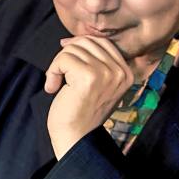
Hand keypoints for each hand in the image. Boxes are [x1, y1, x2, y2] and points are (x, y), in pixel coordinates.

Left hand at [45, 36, 133, 158]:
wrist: (75, 137)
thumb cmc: (81, 111)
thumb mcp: (95, 83)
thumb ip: (92, 61)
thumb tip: (68, 40)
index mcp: (126, 72)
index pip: (102, 42)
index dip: (80, 45)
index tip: (64, 59)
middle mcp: (120, 72)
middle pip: (87, 42)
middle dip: (67, 55)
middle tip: (58, 74)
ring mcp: (106, 73)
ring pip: (73, 49)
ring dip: (57, 65)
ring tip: (55, 83)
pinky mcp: (88, 77)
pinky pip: (63, 59)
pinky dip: (52, 71)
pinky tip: (52, 88)